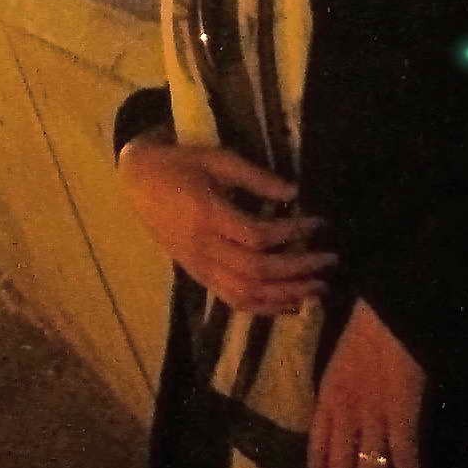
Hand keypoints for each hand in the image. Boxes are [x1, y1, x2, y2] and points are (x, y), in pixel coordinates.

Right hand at [118, 132, 335, 316]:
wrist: (137, 182)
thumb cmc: (180, 164)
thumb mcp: (216, 159)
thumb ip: (255, 177)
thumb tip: (294, 193)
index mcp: (207, 215)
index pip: (257, 236)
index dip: (292, 233)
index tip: (319, 223)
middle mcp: (203, 247)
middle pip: (257, 270)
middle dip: (298, 269)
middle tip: (330, 260)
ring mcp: (199, 266)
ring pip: (246, 293)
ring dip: (286, 295)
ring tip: (319, 288)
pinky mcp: (198, 276)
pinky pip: (232, 300)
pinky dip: (264, 308)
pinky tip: (291, 306)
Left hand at [310, 298, 427, 467]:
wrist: (397, 300)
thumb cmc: (378, 326)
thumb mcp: (346, 363)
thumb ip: (344, 396)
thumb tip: (352, 430)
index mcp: (327, 397)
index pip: (316, 454)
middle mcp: (343, 409)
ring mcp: (371, 411)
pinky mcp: (401, 409)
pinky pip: (403, 459)